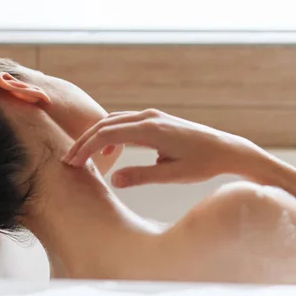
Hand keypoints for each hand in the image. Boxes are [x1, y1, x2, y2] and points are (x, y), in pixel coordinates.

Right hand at [62, 109, 261, 187]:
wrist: (226, 149)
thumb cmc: (202, 164)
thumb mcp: (172, 175)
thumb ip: (142, 176)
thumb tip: (114, 179)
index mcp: (151, 130)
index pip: (107, 134)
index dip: (86, 148)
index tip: (72, 163)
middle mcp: (149, 117)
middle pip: (106, 124)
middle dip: (85, 141)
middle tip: (69, 160)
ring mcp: (153, 116)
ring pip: (115, 120)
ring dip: (96, 136)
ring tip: (83, 155)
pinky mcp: (157, 120)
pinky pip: (126, 122)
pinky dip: (111, 132)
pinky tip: (110, 150)